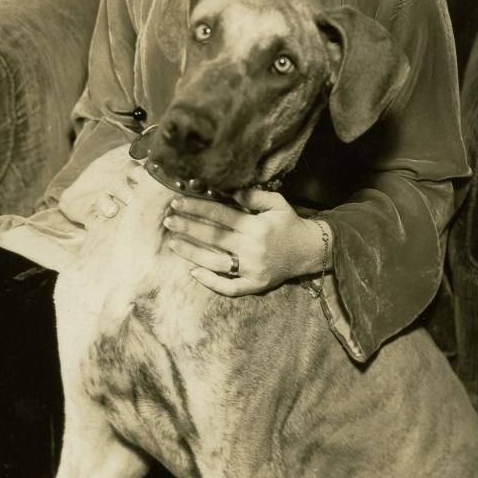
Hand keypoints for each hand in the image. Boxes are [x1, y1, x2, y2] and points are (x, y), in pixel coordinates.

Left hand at [163, 189, 328, 294]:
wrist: (309, 250)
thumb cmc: (289, 224)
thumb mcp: (277, 203)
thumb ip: (254, 195)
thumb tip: (229, 190)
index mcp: (257, 227)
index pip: (220, 215)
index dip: (197, 208)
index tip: (177, 202)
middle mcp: (253, 248)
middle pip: (214, 237)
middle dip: (188, 228)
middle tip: (168, 221)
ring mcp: (252, 269)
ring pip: (216, 262)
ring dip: (192, 253)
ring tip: (173, 243)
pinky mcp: (255, 285)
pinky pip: (230, 288)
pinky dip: (211, 282)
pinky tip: (194, 273)